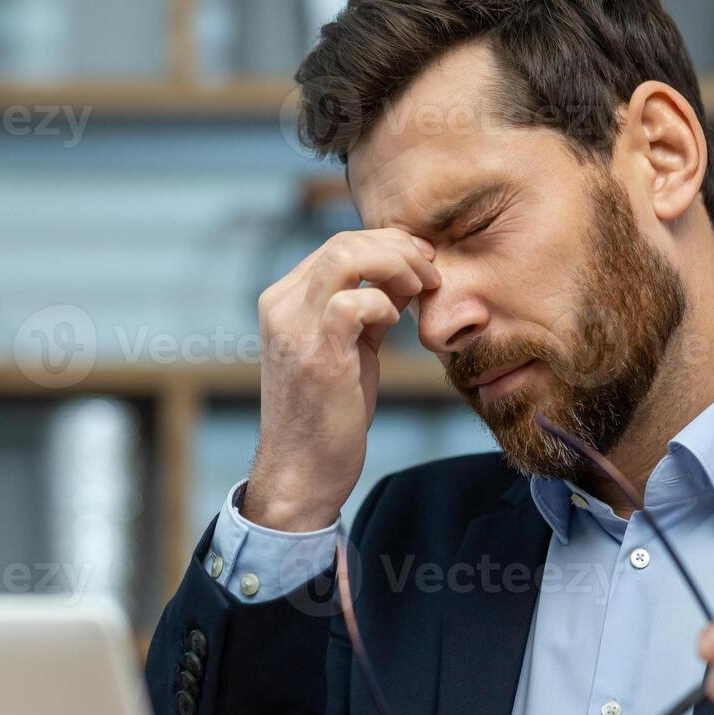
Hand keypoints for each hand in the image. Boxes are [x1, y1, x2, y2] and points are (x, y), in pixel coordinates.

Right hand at [242, 228, 438, 531]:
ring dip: (395, 266)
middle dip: (398, 249)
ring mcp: (294, 328)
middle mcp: (281, 306)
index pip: (338, 245)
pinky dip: (384, 304)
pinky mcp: (316, 354)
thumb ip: (368, 310)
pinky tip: (395, 324)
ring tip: (421, 288)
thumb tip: (404, 275)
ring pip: (345, 257)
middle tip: (432, 271)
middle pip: (344, 242)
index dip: (388, 244)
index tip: (423, 261)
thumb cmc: (327, 415)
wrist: (301, 473)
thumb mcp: (348, 350)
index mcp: (284, 300)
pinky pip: (353, 303)